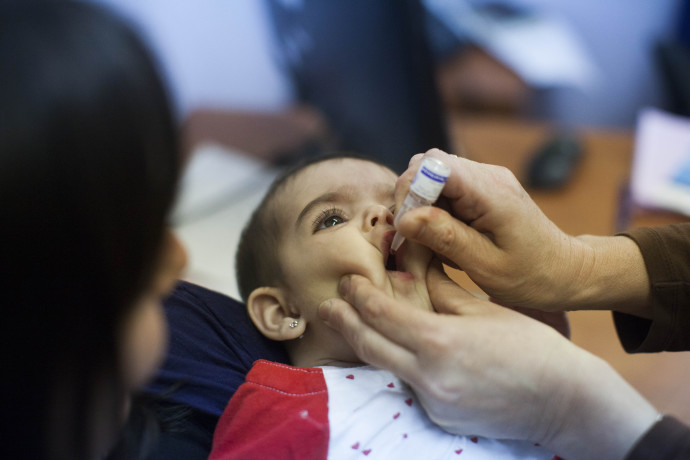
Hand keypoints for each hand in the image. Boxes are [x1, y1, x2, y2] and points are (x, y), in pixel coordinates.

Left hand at [319, 263, 658, 458]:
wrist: (563, 400)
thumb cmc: (531, 346)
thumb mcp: (485, 310)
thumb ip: (441, 293)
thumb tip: (413, 273)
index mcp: (439, 341)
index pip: (382, 314)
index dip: (359, 295)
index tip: (348, 281)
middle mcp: (429, 377)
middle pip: (370, 345)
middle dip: (343, 322)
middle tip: (325, 306)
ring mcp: (433, 403)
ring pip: (388, 368)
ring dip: (370, 345)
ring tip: (354, 326)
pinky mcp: (440, 418)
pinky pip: (411, 387)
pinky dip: (403, 367)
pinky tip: (401, 353)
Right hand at [394, 149, 648, 312]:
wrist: (565, 270)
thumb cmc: (531, 275)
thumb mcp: (485, 265)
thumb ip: (445, 238)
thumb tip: (404, 219)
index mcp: (490, 191)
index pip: (433, 166)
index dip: (410, 191)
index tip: (408, 227)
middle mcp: (487, 175)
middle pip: (426, 165)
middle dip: (410, 198)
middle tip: (415, 236)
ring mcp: (485, 179)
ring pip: (430, 174)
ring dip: (421, 204)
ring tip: (432, 238)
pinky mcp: (481, 189)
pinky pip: (443, 187)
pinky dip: (433, 209)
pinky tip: (444, 235)